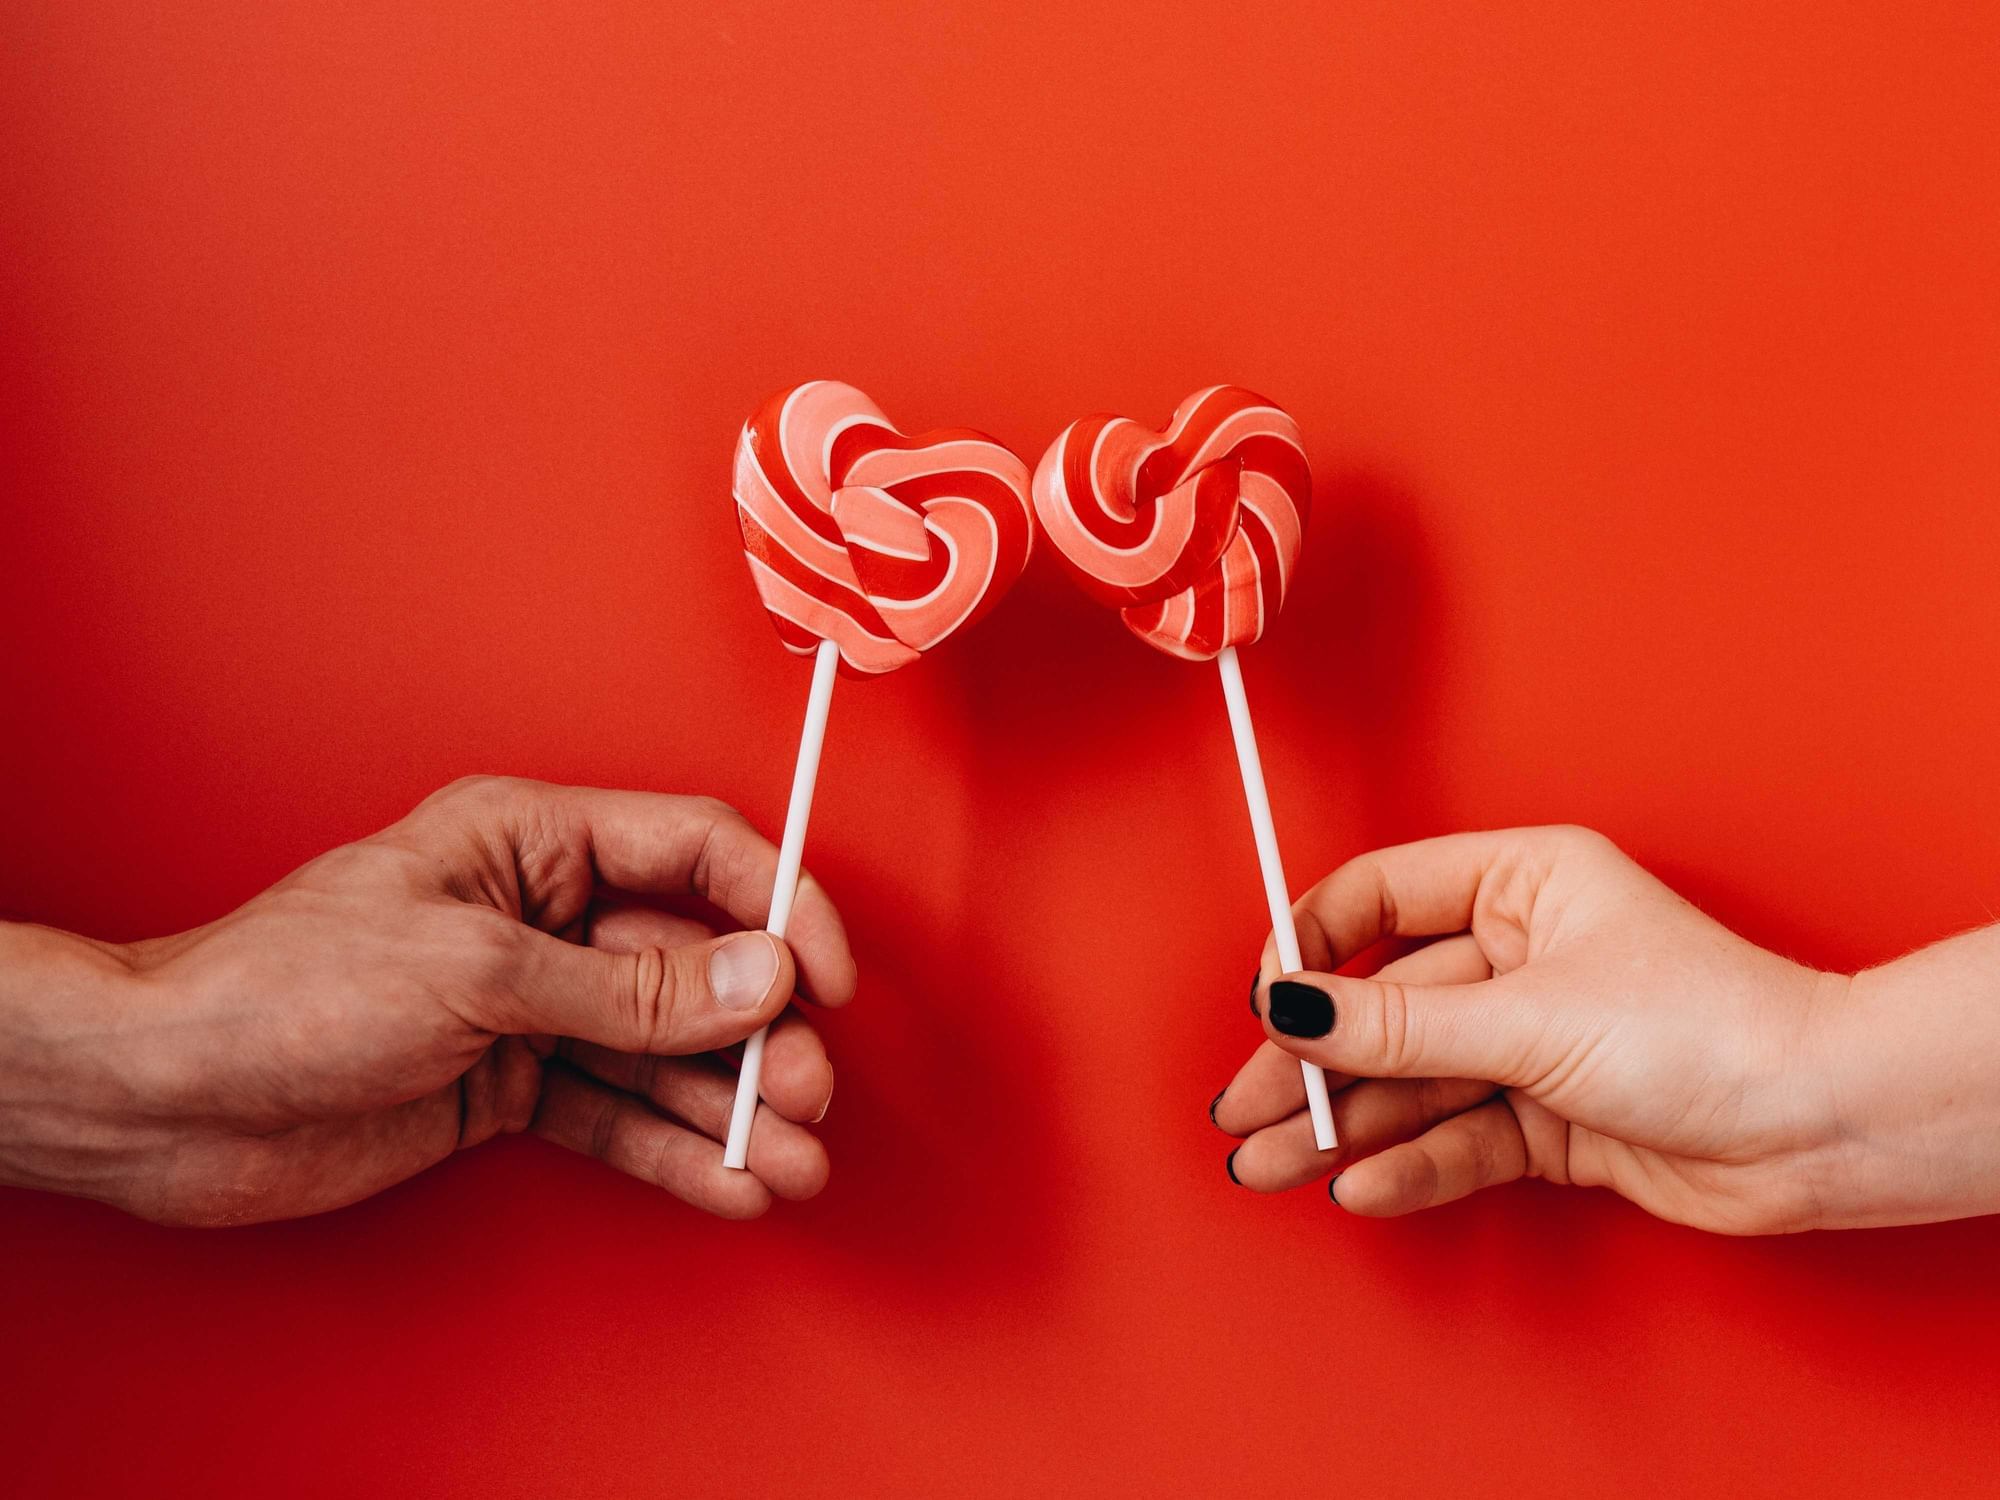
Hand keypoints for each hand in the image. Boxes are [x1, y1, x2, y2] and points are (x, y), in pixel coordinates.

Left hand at [0, 776, 853, 1225]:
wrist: (169, 1097)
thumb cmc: (289, 988)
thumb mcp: (479, 974)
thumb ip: (630, 987)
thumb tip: (757, 975)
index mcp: (533, 841)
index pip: (696, 850)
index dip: (777, 906)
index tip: (827, 979)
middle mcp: (544, 917)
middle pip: (693, 963)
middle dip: (757, 1032)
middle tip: (800, 1092)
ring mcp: (529, 1005)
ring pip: (663, 1050)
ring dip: (729, 1105)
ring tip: (789, 1160)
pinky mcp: (509, 1085)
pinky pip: (615, 1113)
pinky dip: (672, 1149)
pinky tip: (727, 1181)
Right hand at [1210, 826, 1999, 1232]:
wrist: (1822, 1127)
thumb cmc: (1710, 1028)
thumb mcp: (1527, 1017)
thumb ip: (1396, 1023)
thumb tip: (1289, 1007)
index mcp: (1521, 883)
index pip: (1380, 896)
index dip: (1310, 945)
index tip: (1263, 1000)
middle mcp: (1521, 954)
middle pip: (1384, 1003)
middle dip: (1311, 1061)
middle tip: (1244, 1107)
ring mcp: (1535, 1039)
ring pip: (1414, 1080)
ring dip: (1344, 1125)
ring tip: (1272, 1163)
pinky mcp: (1552, 1116)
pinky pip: (1460, 1135)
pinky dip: (1411, 1161)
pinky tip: (1361, 1183)